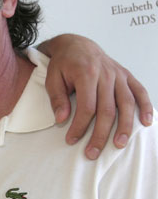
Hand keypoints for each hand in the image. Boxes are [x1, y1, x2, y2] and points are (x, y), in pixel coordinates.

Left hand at [39, 34, 152, 159]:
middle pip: (107, 110)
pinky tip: (146, 122)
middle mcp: (106, 74)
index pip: (86, 107)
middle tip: (92, 153)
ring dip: (124, 126)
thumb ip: (57, 98)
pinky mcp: (126, 75)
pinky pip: (140, 91)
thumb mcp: (52, 78)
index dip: (79, 126)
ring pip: (126, 104)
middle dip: (100, 134)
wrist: (76, 45)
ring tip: (119, 145)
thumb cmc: (63, 64)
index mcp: (86, 74)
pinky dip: (146, 106)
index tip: (71, 140)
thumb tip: (61, 119)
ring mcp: (118, 75)